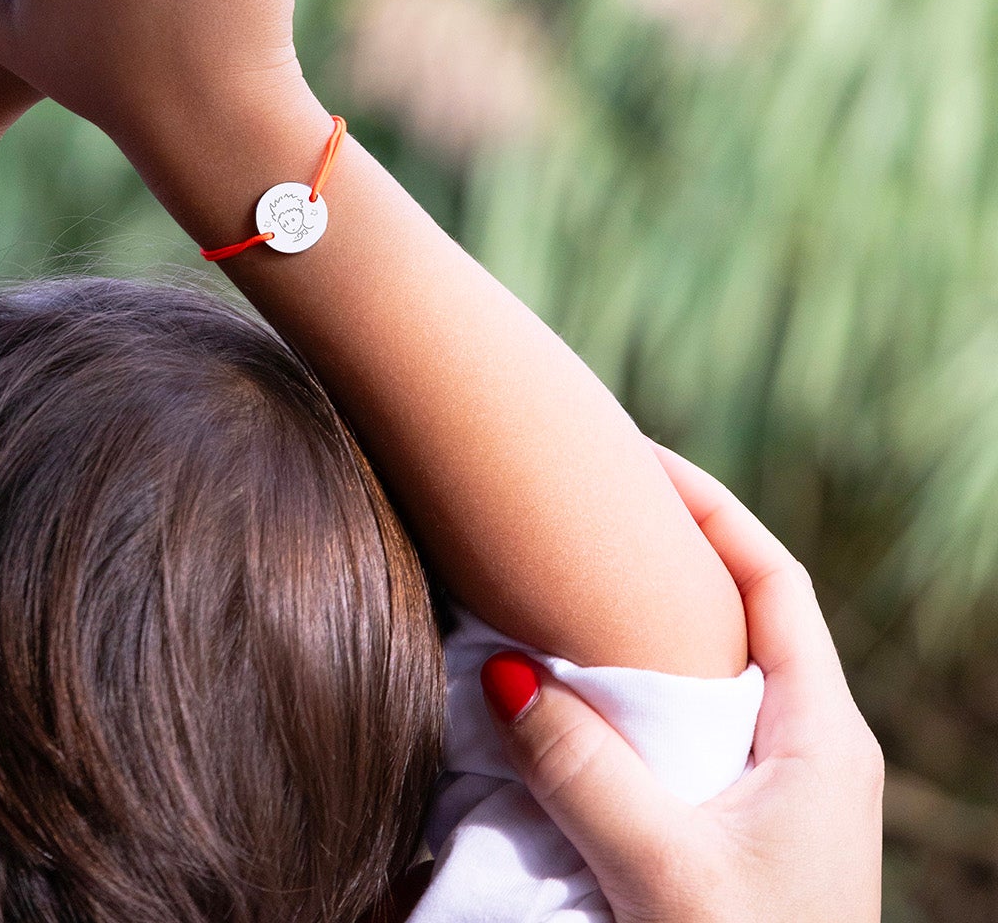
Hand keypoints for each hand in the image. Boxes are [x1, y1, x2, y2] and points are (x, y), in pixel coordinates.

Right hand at [481, 445, 883, 922]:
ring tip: (576, 584)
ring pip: (717, 675)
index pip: (774, 575)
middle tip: (590, 507)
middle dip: (671, 554)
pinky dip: (644, 696)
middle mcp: (815, 748)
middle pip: (746, 611)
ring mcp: (785, 793)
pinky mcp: (750, 835)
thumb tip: (503, 673)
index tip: (635, 456)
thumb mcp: (668, 873)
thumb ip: (585, 774)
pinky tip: (587, 700)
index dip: (708, 505)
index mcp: (826, 732)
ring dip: (652, 628)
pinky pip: (696, 733)